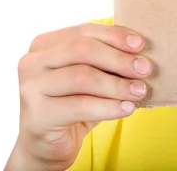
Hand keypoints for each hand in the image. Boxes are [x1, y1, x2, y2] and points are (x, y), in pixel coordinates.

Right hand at [7, 23, 152, 170]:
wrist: (46, 144)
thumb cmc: (71, 104)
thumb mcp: (88, 77)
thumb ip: (105, 61)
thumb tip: (140, 54)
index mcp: (44, 45)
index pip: (84, 31)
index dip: (114, 36)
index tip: (140, 44)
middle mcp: (32, 62)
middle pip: (83, 50)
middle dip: (119, 59)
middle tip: (145, 69)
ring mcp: (31, 87)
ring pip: (83, 77)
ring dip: (117, 84)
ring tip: (140, 91)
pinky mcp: (38, 115)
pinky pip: (81, 106)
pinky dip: (109, 106)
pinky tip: (127, 108)